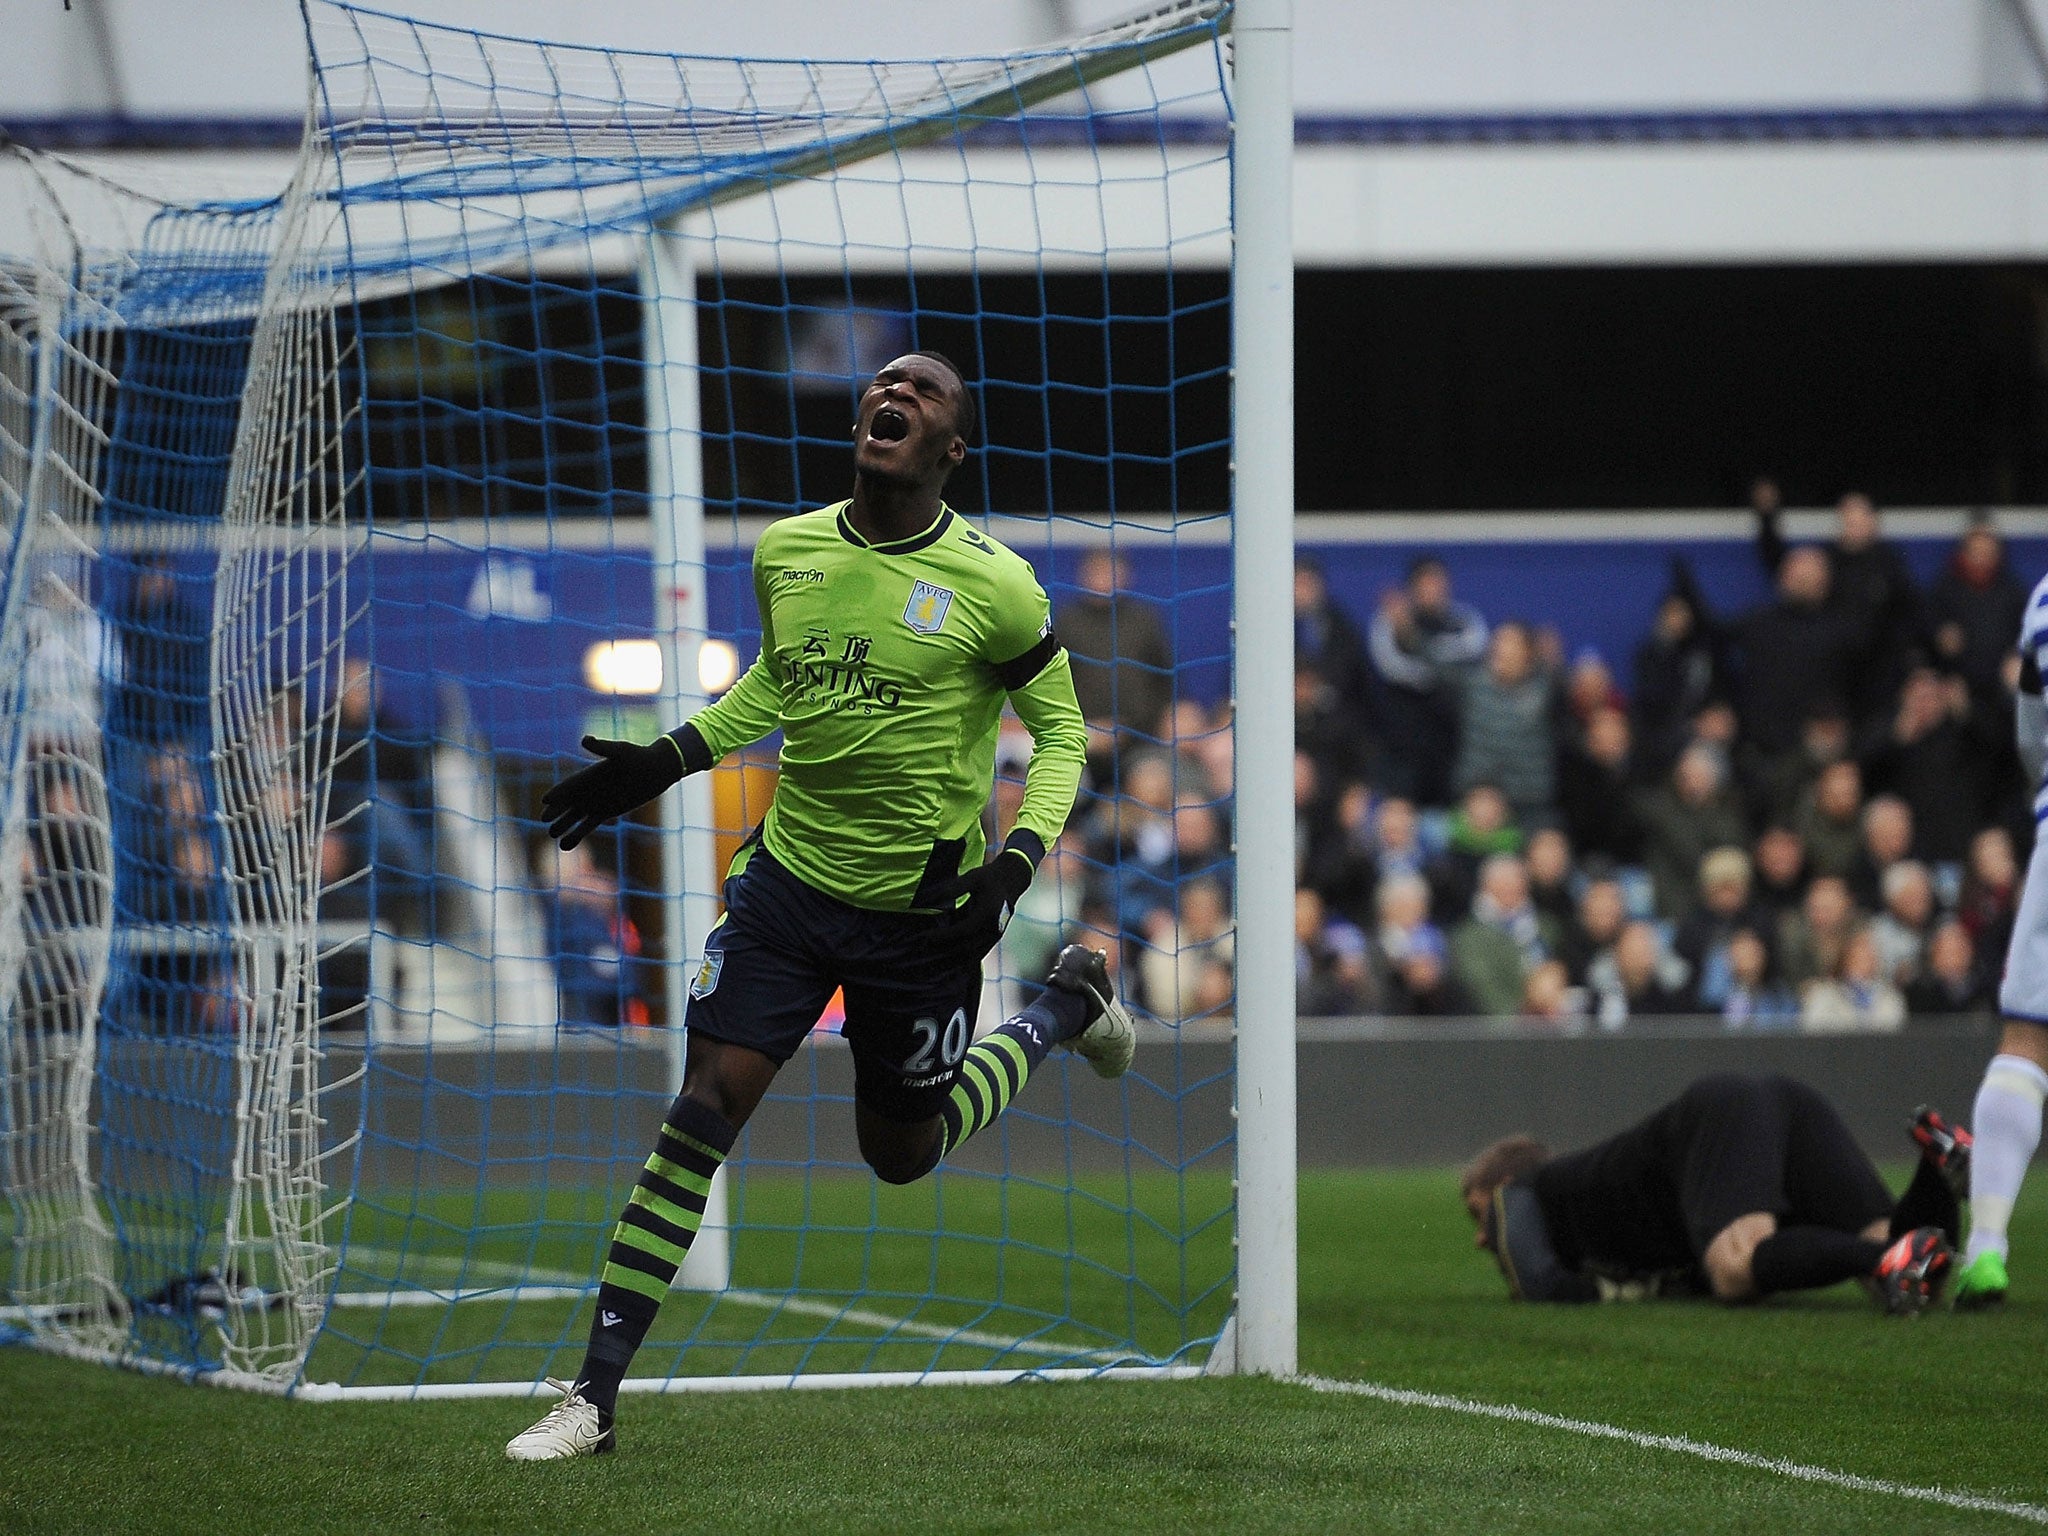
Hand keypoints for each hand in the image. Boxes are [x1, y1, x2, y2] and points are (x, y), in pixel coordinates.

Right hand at [541, 735, 686, 848]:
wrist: (653, 771)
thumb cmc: (637, 757)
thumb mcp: (619, 751)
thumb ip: (602, 747)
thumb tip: (584, 740)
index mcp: (587, 775)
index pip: (568, 785)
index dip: (557, 792)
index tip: (546, 800)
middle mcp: (587, 790)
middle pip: (566, 803)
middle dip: (555, 811)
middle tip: (545, 819)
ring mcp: (593, 802)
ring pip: (572, 817)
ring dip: (562, 826)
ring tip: (552, 835)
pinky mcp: (603, 814)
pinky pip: (586, 827)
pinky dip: (575, 835)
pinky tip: (564, 846)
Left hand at [930, 845, 1035, 967]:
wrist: (1012, 880)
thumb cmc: (989, 877)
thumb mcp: (972, 877)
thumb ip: (954, 888)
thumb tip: (932, 897)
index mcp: (988, 913)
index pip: (963, 930)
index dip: (944, 935)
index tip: (926, 936)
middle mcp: (993, 928)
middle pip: (966, 947)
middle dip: (944, 949)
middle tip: (924, 947)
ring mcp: (994, 936)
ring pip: (972, 955)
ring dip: (952, 958)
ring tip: (932, 958)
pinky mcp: (992, 939)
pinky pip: (976, 954)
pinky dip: (962, 958)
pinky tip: (947, 959)